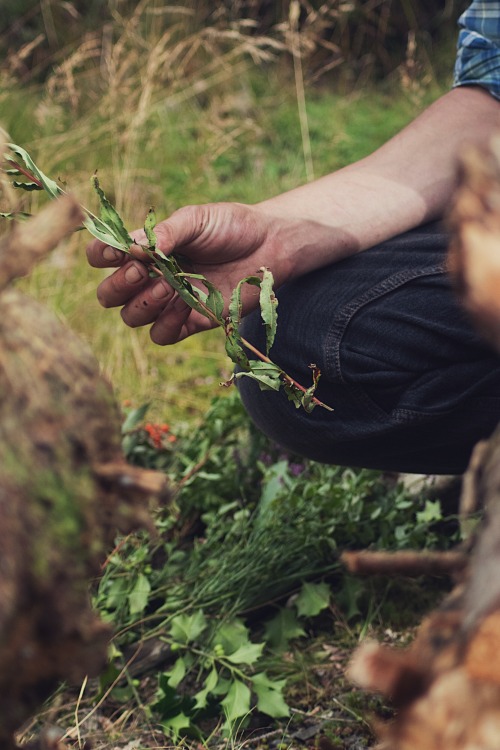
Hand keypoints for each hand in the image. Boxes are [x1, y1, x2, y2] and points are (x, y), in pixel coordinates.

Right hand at [86, 202, 293, 344]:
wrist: (269, 245)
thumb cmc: (231, 226)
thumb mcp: (196, 219)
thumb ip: (166, 232)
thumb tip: (135, 248)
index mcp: (145, 249)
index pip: (103, 257)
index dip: (101, 256)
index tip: (117, 252)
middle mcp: (151, 277)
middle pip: (109, 295)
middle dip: (119, 285)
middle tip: (142, 271)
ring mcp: (169, 302)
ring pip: (132, 317)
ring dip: (143, 304)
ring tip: (169, 286)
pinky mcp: (191, 321)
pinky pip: (161, 335)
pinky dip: (166, 324)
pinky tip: (185, 306)